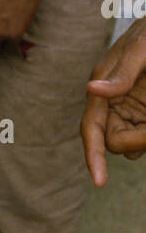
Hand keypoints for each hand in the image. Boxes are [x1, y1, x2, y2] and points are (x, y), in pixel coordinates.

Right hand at [81, 17, 145, 185]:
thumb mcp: (140, 50)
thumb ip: (120, 74)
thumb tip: (91, 90)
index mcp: (102, 89)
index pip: (92, 130)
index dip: (94, 157)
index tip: (100, 182)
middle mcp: (111, 103)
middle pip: (114, 141)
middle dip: (136, 141)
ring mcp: (128, 109)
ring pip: (131, 142)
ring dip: (144, 139)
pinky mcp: (142, 111)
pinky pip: (142, 135)